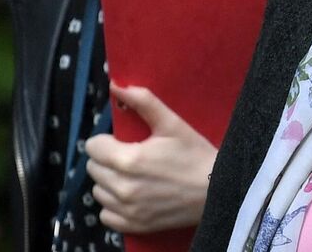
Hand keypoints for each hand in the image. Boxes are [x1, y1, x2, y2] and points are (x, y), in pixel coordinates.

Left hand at [85, 83, 216, 233]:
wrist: (218, 190)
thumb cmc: (195, 154)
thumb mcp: (172, 123)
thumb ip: (143, 102)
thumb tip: (116, 85)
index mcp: (128, 159)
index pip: (93, 147)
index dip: (107, 141)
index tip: (123, 143)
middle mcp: (122, 187)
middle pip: (93, 168)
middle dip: (107, 160)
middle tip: (131, 158)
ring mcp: (127, 209)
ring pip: (98, 191)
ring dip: (110, 183)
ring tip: (132, 177)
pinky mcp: (133, 225)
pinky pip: (106, 215)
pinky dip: (114, 206)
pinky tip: (132, 197)